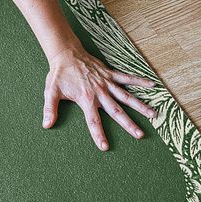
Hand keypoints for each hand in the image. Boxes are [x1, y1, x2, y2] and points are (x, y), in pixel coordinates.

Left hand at [43, 46, 158, 150]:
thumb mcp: (51, 92)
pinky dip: (139, 80)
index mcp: (86, 99)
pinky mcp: (110, 73)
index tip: (105, 147)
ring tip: (153, 114)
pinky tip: (152, 85)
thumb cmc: (58, 74)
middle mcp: (99, 92)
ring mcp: (106, 83)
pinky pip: (127, 77)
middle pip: (116, 111)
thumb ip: (50, 109)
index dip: (98, 135)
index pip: (93, 121)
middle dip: (128, 124)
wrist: (65, 54)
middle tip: (140, 135)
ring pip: (126, 96)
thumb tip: (46, 125)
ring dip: (140, 106)